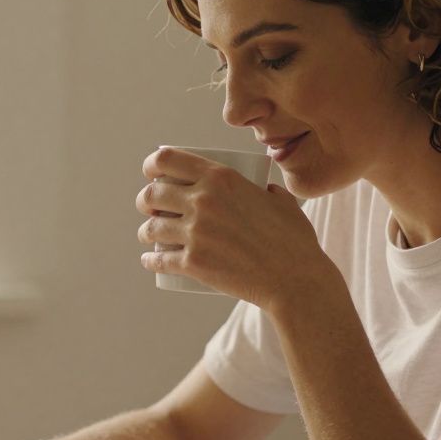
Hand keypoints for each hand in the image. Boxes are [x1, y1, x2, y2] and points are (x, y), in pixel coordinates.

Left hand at [135, 147, 332, 311]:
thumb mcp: (280, 200)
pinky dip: (150, 260)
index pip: (167, 159)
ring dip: (146, 231)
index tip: (151, 174)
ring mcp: (196, 233)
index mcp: (221, 177)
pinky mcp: (193, 263)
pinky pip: (159, 259)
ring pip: (152, 227)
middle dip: (145, 200)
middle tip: (150, 208)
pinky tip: (148, 259)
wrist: (294, 279)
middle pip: (152, 194)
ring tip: (149, 235)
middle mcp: (203, 200)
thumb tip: (262, 187)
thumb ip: (267, 189)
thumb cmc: (293, 240)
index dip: (152, 165)